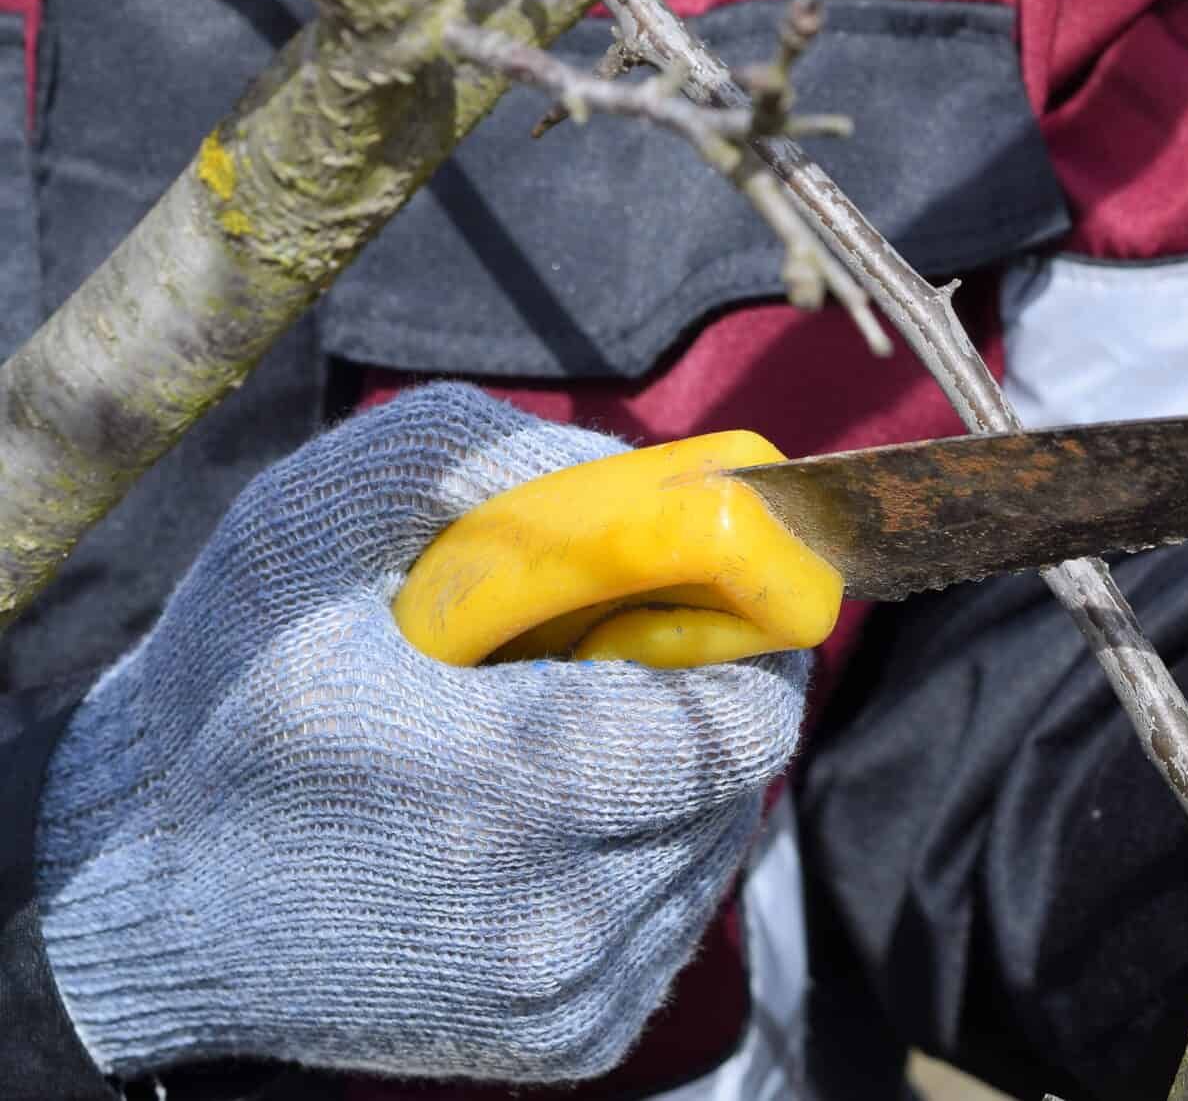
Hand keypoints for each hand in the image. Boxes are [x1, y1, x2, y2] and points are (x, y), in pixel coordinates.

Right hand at [35, 384, 809, 1081]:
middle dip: (703, 697)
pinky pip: (676, 919)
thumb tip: (665, 476)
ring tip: (553, 739)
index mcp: (501, 782)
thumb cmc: (228, 687)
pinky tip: (537, 822)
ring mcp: (560, 994)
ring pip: (717, 845)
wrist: (131, 891)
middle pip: (742, 777)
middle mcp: (546, 914)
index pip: (741, 715)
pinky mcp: (568, 1041)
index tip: (690, 601)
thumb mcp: (314, 525)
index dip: (737, 641)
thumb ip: (489, 459)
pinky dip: (639, 856)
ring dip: (672, 777)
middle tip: (616, 658)